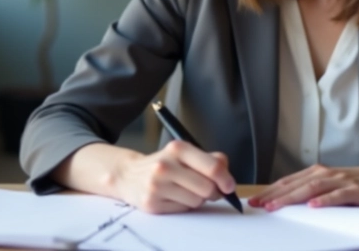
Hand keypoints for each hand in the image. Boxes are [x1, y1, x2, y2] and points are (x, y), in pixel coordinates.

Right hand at [110, 140, 236, 213]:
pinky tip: (173, 197)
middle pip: (207, 188)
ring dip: (197, 199)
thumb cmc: (165, 164)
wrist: (129, 175)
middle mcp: (165, 165)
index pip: (212, 167)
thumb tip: (227, 176)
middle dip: (212, 192)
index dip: (226, 179)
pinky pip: (182, 210)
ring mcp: (156, 185)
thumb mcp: (186, 154)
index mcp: (178, 148)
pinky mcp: (151, 204)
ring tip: (185, 190)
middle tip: (207, 189)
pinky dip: (183, 206)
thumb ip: (210, 160)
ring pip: (196, 201)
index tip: (229, 186)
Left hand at [248, 161, 358, 210]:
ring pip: (311, 189)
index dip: (270, 191)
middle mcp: (327, 174)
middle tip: (256, 205)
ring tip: (275, 206)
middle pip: (295, 185)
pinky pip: (338, 196)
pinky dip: (324, 201)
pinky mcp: (356, 190)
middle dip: (274, 195)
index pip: (289, 182)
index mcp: (319, 172)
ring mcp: (341, 181)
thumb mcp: (332, 184)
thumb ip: (313, 189)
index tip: (254, 201)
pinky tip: (313, 206)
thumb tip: (289, 200)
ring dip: (291, 198)